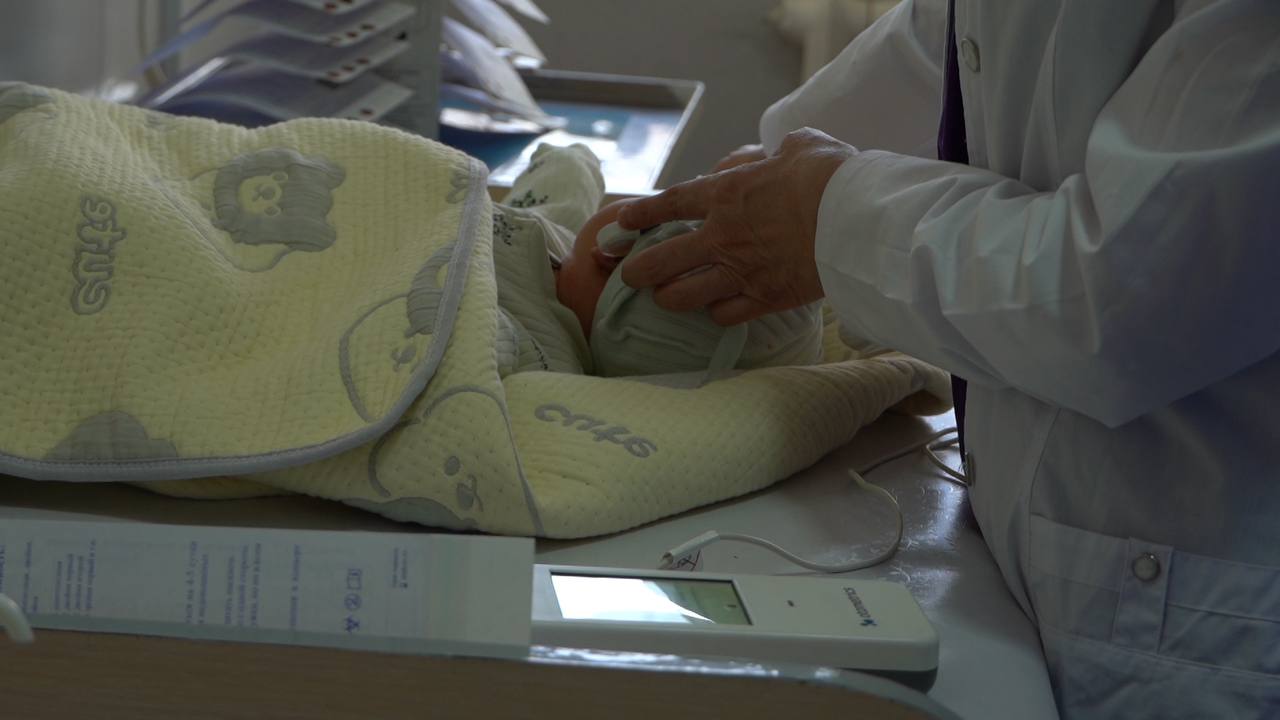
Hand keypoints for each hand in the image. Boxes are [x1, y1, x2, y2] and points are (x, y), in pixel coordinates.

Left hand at [618, 128, 855, 324]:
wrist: (858, 220)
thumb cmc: (831, 176)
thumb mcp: (800, 147)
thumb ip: (776, 153)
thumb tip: (771, 156)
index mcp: (726, 193)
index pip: (669, 204)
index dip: (640, 214)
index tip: (621, 223)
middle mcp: (723, 236)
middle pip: (660, 260)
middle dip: (637, 270)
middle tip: (629, 275)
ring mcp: (741, 271)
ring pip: (682, 296)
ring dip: (668, 297)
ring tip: (664, 297)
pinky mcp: (765, 299)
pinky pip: (724, 315)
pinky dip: (716, 313)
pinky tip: (716, 310)